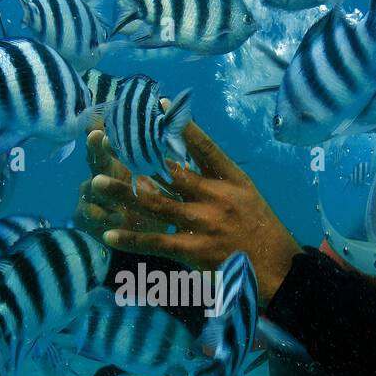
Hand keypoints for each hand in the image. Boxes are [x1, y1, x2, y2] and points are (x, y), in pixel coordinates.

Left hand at [82, 113, 301, 304]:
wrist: (280, 270)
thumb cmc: (261, 231)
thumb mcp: (247, 196)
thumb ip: (217, 179)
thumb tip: (184, 164)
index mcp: (231, 179)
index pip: (204, 146)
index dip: (182, 126)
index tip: (161, 105)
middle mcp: (216, 196)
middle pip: (170, 170)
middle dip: (138, 156)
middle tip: (110, 142)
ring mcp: (203, 223)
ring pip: (154, 202)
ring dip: (122, 192)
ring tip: (95, 182)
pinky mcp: (194, 250)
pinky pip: (156, 241)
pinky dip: (131, 238)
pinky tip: (110, 234)